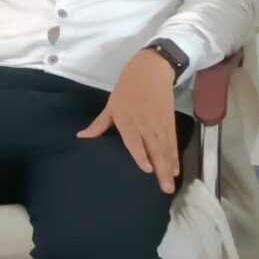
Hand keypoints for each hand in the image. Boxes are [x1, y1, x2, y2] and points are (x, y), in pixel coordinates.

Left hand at [79, 48, 183, 193]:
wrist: (151, 70)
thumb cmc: (126, 88)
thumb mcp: (110, 105)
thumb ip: (99, 124)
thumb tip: (82, 137)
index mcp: (127, 119)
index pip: (135, 141)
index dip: (142, 155)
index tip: (147, 170)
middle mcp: (145, 123)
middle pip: (154, 149)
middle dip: (161, 169)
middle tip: (165, 188)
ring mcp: (159, 123)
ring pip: (165, 148)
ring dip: (169, 166)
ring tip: (171, 183)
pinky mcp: (169, 121)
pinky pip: (172, 142)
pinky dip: (175, 155)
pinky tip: (176, 168)